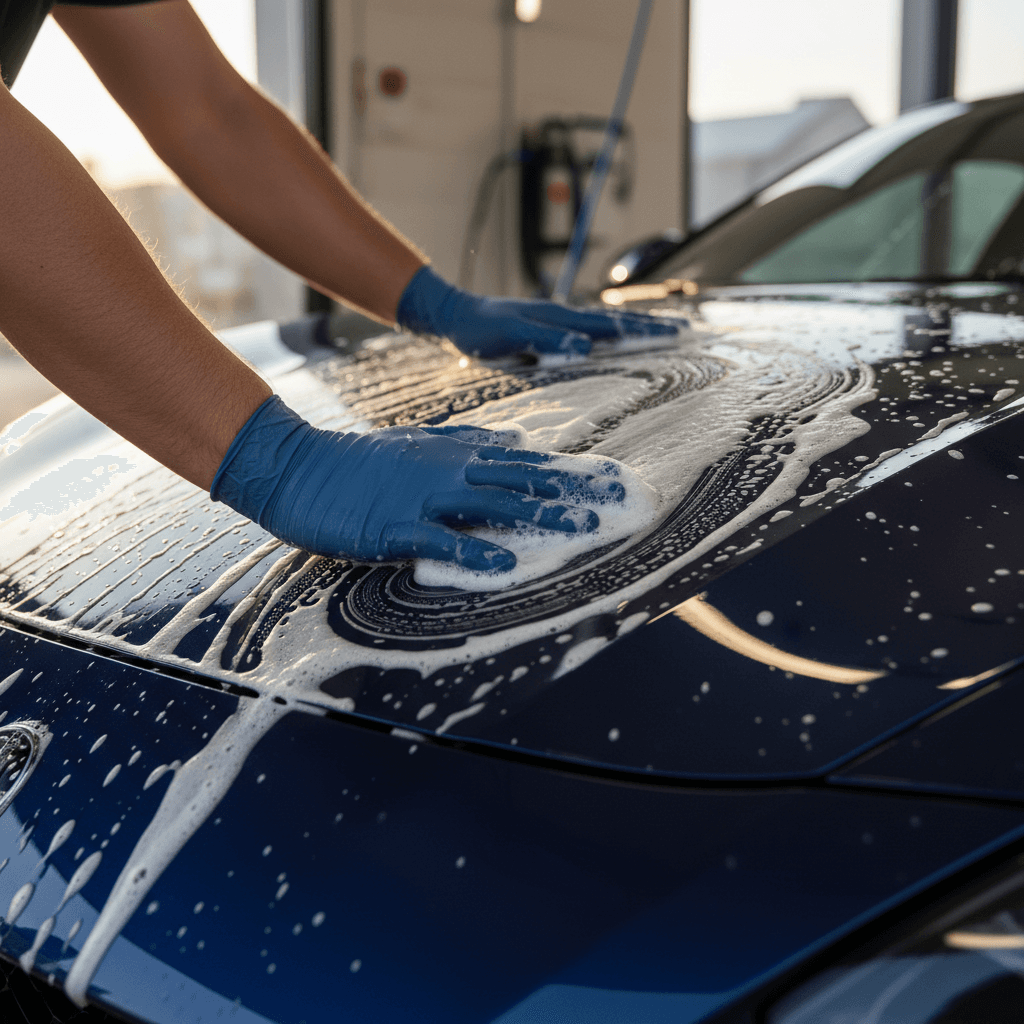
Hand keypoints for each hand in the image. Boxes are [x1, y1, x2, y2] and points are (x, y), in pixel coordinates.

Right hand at [211, 397, 626, 570]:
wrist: (299, 467)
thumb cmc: (358, 461)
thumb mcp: (417, 441)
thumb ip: (466, 439)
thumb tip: (514, 440)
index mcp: (455, 454)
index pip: (525, 462)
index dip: (570, 471)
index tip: (611, 479)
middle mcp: (449, 471)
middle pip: (522, 480)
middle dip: (573, 492)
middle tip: (618, 502)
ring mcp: (423, 497)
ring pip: (493, 504)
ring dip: (538, 516)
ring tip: (581, 528)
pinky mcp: (395, 526)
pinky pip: (441, 540)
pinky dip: (473, 548)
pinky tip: (504, 560)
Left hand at [396, 266, 680, 357]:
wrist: (456, 316)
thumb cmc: (482, 330)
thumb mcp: (513, 336)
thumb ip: (547, 339)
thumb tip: (584, 344)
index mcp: (564, 318)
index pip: (614, 324)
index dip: (645, 330)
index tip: (676, 333)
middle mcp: (566, 317)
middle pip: (618, 320)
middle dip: (651, 326)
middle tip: (684, 331)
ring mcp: (559, 321)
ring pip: (606, 323)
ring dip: (635, 327)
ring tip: (661, 331)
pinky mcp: (550, 329)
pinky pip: (590, 330)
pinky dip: (611, 332)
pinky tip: (615, 339)